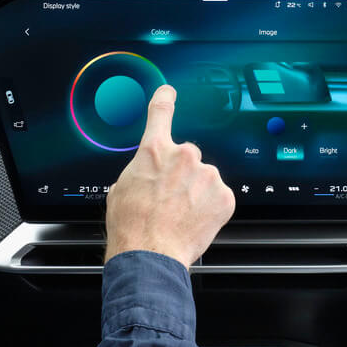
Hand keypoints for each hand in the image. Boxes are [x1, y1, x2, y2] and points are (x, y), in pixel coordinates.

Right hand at [104, 86, 234, 268]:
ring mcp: (207, 175)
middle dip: (181, 175)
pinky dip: (210, 209)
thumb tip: (145, 175)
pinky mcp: (225, 197)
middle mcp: (184, 157)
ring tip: (180, 215)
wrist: (150, 255)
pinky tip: (194, 221)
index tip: (170, 92)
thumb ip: (140, 171)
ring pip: (204, 179)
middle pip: (187, 157)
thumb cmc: (131, 226)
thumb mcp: (121, 189)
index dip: (165, 99)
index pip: (160, 112)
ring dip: (196, 193)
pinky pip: (219, 198)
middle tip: (170, 199)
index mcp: (154, 151)